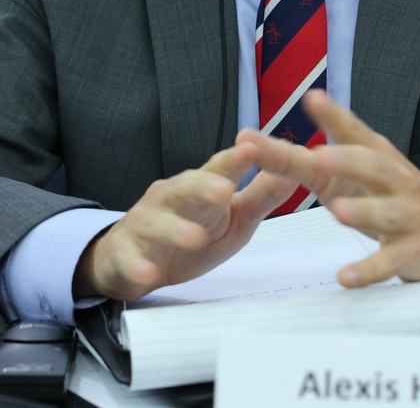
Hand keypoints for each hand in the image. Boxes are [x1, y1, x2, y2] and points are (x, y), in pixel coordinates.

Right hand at [74, 145, 291, 303]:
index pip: (216, 170)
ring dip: (175, 229)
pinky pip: (130, 258)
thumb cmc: (188, 233)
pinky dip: (138, 264)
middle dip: (202, 186)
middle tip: (225, 190)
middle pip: (183, 188)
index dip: (233, 160)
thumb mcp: (233, 219)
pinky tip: (148, 273)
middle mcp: (169, 199)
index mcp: (197, 189)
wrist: (132, 260)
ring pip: (157, 222)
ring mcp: (145, 225)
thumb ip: (261, 197)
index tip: (252, 148)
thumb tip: (294, 171)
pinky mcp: (125, 253)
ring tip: (194, 237)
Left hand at [235, 90, 419, 286]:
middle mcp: (395, 180)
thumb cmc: (395, 194)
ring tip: (338, 210)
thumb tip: (304, 101)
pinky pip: (390, 262)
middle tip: (317, 156)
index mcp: (378, 157)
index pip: (356, 132)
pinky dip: (369, 270)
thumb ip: (328, 145)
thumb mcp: (364, 168)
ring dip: (364, 210)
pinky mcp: (413, 251)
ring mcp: (408, 215)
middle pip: (374, 166)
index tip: (311, 99)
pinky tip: (345, 277)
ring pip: (387, 212)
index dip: (334, 116)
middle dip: (347, 160)